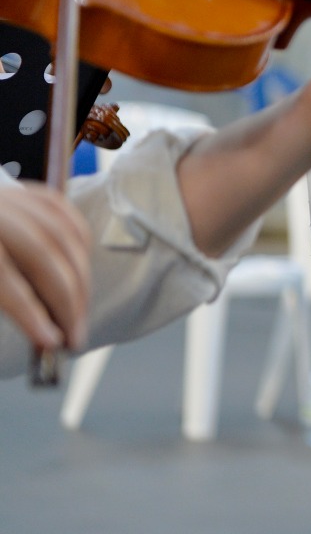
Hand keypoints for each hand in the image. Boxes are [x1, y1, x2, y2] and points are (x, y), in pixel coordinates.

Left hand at [0, 182, 89, 351]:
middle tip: (74, 335)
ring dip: (80, 278)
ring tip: (80, 312)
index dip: (30, 312)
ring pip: (61, 234)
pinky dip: (78, 243)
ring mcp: (10, 198)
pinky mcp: (22, 191)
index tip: (51, 342)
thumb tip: (42, 331)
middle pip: (41, 253)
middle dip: (66, 299)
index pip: (3, 278)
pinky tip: (80, 270)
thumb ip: (1, 301)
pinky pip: (63, 213)